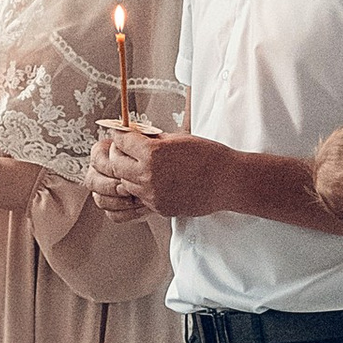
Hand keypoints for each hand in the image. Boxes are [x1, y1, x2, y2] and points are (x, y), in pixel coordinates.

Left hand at [88, 123, 227, 222]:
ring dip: (129, 173)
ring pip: (125, 183)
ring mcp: (152, 194)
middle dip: (119, 155)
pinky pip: (141, 196)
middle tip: (126, 150)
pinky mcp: (159, 207)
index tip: (122, 135)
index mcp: (152, 153)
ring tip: (143, 166)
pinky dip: (143, 188)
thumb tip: (137, 136)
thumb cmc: (207, 155)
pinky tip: (157, 180)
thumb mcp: (178, 138)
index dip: (121, 136)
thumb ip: (153, 139)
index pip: (121, 142)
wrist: (227, 181)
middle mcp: (148, 175)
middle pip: (116, 164)